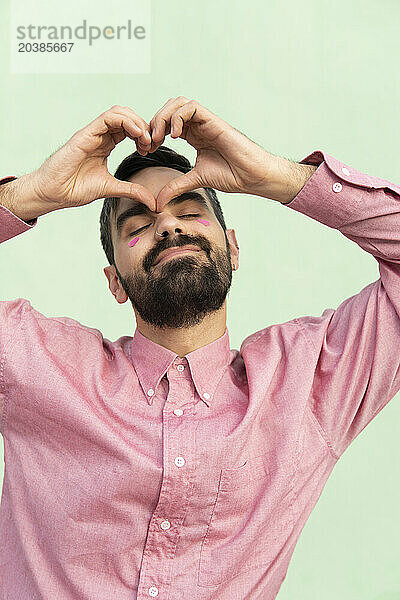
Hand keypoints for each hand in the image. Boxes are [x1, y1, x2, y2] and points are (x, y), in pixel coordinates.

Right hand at [30, 105, 156, 211]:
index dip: (143, 135)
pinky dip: (125, 121)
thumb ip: (132, 191)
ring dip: (136, 122)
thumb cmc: (75, 189)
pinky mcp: (85, 134)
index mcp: (105, 145)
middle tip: (151, 143)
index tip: (151, 150)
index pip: (129, 129)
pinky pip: (107, 118)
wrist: (54, 193)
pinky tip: (136, 134)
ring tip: (145, 138)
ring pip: (118, 113)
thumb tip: (152, 201)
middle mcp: (100, 136)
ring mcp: (92, 133)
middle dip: (143, 127)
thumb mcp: (112, 188)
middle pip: (126, 117)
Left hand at [148, 96, 288, 209]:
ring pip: (178, 103)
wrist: (252, 175)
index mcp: (193, 136)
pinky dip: (178, 117)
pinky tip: (174, 135)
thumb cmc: (232, 175)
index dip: (152, 133)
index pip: (166, 124)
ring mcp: (206, 122)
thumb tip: (158, 202)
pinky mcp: (214, 121)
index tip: (146, 150)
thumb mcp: (196, 180)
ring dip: (163, 117)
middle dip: (154, 123)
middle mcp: (198, 126)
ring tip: (159, 138)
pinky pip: (191, 107)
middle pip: (169, 109)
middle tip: (149, 143)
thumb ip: (176, 186)